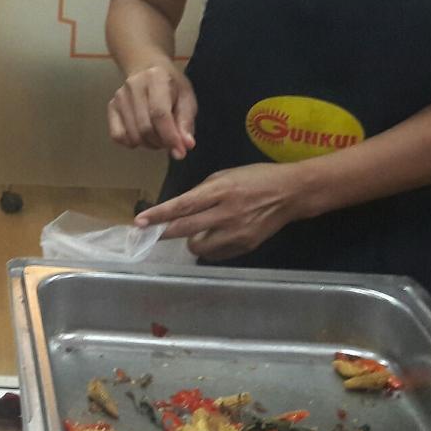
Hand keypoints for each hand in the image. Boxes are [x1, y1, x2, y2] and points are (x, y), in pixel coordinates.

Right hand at [107, 61, 196, 157]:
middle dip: (161, 143)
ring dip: (149, 144)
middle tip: (170, 141)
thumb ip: (186, 123)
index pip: (159, 114)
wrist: (146, 67)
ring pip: (133, 135)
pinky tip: (142, 136)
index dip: (170, 137)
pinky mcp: (111, 106)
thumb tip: (185, 147)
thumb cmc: (171, 85)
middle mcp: (134, 86)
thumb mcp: (186, 99)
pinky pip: (118, 135)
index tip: (180, 152)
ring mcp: (119, 96)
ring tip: (158, 136)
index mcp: (156, 79)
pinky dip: (132, 142)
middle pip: (145, 128)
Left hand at [134, 163, 307, 259]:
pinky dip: (210, 247)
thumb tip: (179, 209)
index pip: (182, 206)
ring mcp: (237, 233)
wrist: (291, 194)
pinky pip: (216, 254)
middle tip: (151, 234)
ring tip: (197, 230)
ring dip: (190, 240)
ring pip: (199, 247)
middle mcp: (227, 214)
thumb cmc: (255, 178)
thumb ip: (201, 192)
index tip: (139, 222)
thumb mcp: (225, 176)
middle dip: (164, 233)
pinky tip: (215, 236)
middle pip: (185, 229)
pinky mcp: (245, 247)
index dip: (159, 215)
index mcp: (220, 191)